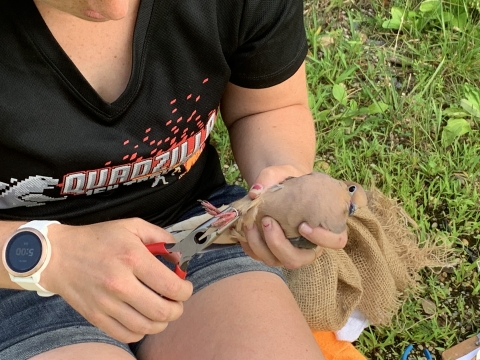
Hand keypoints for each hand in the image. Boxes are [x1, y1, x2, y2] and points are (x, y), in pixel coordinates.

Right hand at [40, 219, 192, 342]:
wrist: (57, 255)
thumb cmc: (97, 239)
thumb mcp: (132, 226)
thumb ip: (160, 237)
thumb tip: (179, 255)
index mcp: (132, 258)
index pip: (170, 286)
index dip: (185, 291)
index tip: (185, 287)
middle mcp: (120, 283)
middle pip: (162, 311)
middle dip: (177, 309)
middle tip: (177, 302)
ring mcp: (106, 303)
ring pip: (146, 327)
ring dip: (162, 322)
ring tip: (162, 311)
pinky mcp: (96, 317)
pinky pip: (126, 335)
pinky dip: (141, 331)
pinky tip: (143, 319)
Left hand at [240, 165, 347, 268]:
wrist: (276, 186)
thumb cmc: (288, 181)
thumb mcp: (283, 171)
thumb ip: (271, 176)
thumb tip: (256, 192)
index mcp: (324, 226)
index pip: (336, 241)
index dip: (323, 239)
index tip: (303, 225)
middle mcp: (307, 245)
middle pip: (297, 260)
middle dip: (278, 244)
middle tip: (268, 221)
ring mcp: (287, 251)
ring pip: (274, 261)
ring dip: (259, 245)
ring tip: (250, 222)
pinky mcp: (269, 252)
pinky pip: (257, 257)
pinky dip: (248, 245)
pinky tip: (243, 227)